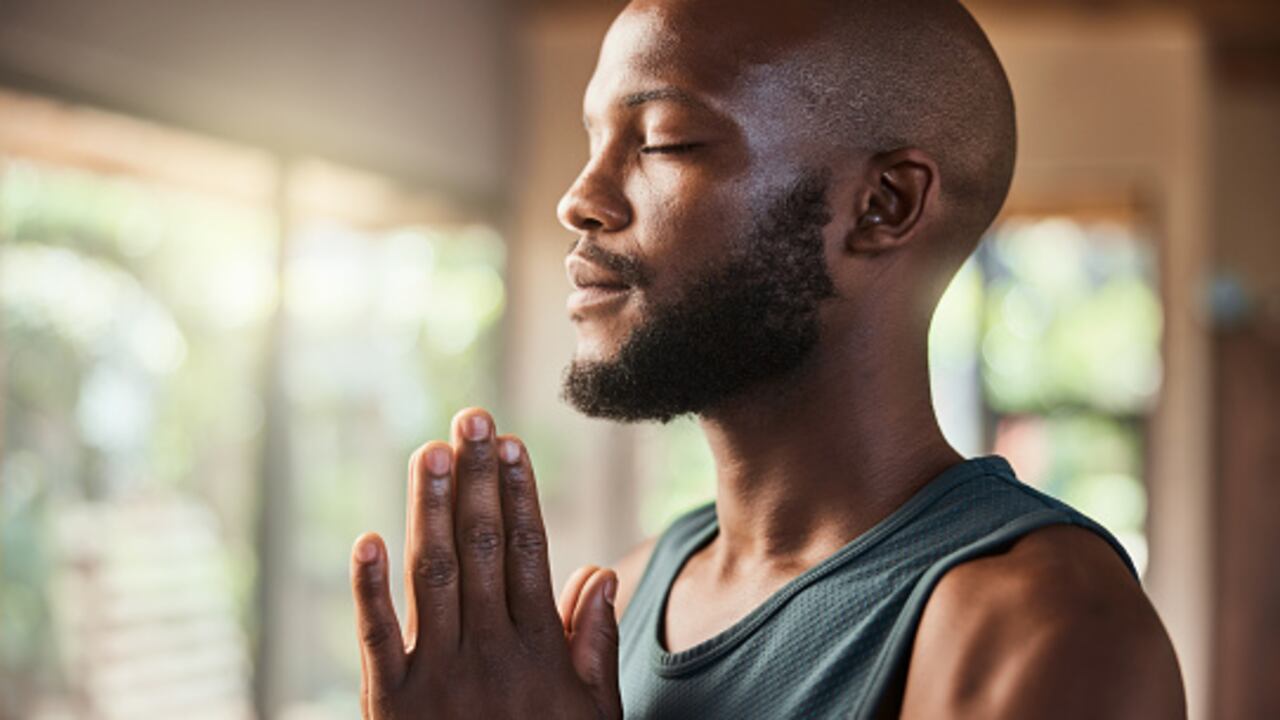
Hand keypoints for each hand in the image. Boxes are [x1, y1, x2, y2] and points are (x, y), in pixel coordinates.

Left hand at [350, 408, 620, 719]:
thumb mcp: (593, 717)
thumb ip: (593, 647)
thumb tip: (597, 572)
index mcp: (540, 651)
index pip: (529, 553)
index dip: (519, 495)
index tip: (511, 446)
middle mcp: (490, 651)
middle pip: (482, 548)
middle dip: (476, 479)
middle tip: (471, 418)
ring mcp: (439, 676)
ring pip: (434, 576)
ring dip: (428, 509)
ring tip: (430, 451)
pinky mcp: (392, 704)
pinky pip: (378, 640)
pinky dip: (368, 592)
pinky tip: (367, 540)